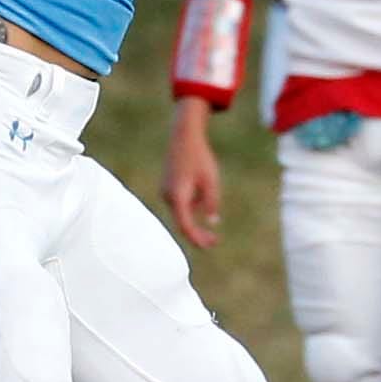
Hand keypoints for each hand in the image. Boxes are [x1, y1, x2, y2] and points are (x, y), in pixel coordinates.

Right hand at [164, 104, 224, 248]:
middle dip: (198, 232)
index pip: (186, 227)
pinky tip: (199, 179)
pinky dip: (193, 202)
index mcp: (177, 197)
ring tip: (206, 179)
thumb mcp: (211, 181)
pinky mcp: (167, 188)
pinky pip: (182, 202)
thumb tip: (212, 222)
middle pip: (183, 222)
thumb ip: (211, 203)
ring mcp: (165, 192)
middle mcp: (167, 197)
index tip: (211, 244)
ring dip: (198, 209)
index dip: (197, 239)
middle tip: (215, 240)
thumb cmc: (199, 158)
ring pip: (184, 211)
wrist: (183, 137)